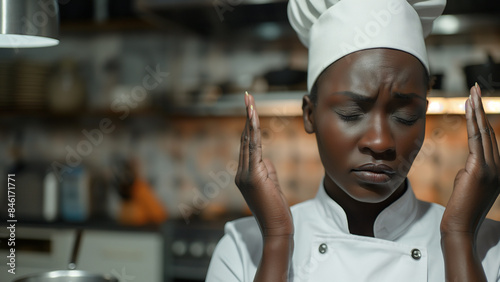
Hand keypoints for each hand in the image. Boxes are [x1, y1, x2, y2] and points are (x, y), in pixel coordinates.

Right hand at [235, 92, 293, 236]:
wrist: (276, 228)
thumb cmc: (276, 208)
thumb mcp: (271, 184)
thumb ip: (266, 168)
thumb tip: (265, 158)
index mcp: (244, 174)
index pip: (246, 145)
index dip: (247, 125)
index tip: (249, 108)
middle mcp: (240, 173)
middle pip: (244, 138)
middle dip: (247, 116)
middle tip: (248, 96)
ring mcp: (244, 175)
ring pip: (247, 141)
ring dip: (249, 119)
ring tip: (250, 100)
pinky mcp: (252, 177)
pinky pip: (253, 149)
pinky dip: (252, 132)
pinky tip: (253, 117)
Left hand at [441, 84, 499, 235]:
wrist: (460, 225)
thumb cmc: (461, 206)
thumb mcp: (470, 183)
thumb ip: (472, 169)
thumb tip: (469, 162)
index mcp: (498, 169)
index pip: (490, 138)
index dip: (483, 118)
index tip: (475, 101)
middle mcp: (499, 166)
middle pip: (489, 130)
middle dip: (480, 107)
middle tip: (474, 88)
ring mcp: (491, 168)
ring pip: (484, 131)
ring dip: (477, 109)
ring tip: (471, 92)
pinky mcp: (480, 170)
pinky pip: (476, 140)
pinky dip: (473, 121)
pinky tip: (469, 108)